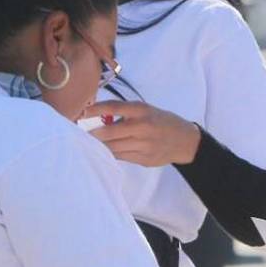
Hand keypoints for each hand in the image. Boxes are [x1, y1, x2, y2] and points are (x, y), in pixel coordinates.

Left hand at [84, 101, 201, 166]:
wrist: (184, 140)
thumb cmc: (161, 121)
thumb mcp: (146, 110)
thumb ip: (125, 113)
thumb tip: (97, 117)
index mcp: (142, 110)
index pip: (114, 108)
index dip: (95, 110)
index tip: (82, 112)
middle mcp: (142, 127)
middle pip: (109, 132)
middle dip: (93, 134)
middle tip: (81, 133)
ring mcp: (144, 145)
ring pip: (113, 147)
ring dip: (100, 145)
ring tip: (91, 143)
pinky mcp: (144, 159)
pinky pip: (121, 157)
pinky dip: (111, 153)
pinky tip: (106, 150)